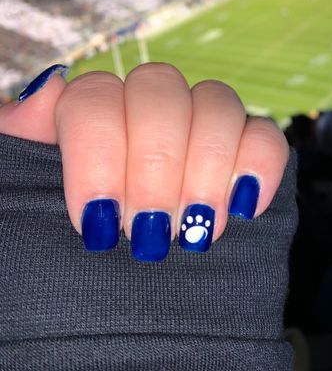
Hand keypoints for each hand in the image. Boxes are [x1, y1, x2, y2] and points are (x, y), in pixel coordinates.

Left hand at [0, 62, 288, 260]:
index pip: (96, 94)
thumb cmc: (62, 240)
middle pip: (161, 87)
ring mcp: (200, 124)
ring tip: (195, 231)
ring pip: (217, 101)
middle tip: (150, 231)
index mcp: (91, 111)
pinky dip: (260, 165)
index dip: (99, 150)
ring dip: (206, 167)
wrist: (112, 289)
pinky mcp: (247, 151)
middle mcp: (147, 107)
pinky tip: (244, 207)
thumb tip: (52, 83)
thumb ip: (21, 138)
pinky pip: (267, 134)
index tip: (99, 221)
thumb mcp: (23, 198)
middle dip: (155, 162)